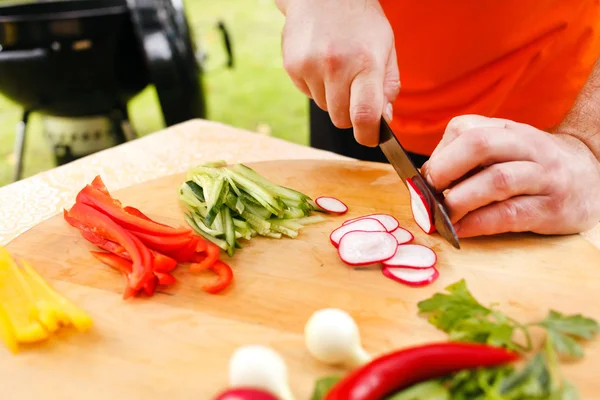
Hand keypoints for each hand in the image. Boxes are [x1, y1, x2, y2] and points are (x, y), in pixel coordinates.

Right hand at [279, 0, 399, 145]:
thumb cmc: (361, 21)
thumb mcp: (386, 48)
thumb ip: (388, 86)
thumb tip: (383, 119)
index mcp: (366, 63)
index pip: (364, 116)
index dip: (368, 135)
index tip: (370, 138)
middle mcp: (336, 67)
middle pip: (341, 119)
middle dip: (350, 115)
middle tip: (354, 93)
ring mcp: (310, 67)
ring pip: (325, 107)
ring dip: (333, 98)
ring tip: (337, 69)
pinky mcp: (292, 67)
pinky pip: (308, 94)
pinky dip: (316, 86)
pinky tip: (321, 63)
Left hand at [421, 115, 599, 237]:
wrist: (593, 174)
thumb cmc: (533, 163)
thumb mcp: (505, 148)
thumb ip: (468, 156)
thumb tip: (425, 179)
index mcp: (507, 130)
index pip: (465, 129)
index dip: (438, 154)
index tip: (423, 178)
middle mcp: (527, 147)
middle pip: (479, 145)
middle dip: (445, 170)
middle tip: (428, 193)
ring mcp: (543, 176)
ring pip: (496, 180)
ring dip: (460, 200)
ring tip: (441, 216)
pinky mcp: (551, 208)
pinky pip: (509, 214)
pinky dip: (478, 224)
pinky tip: (461, 231)